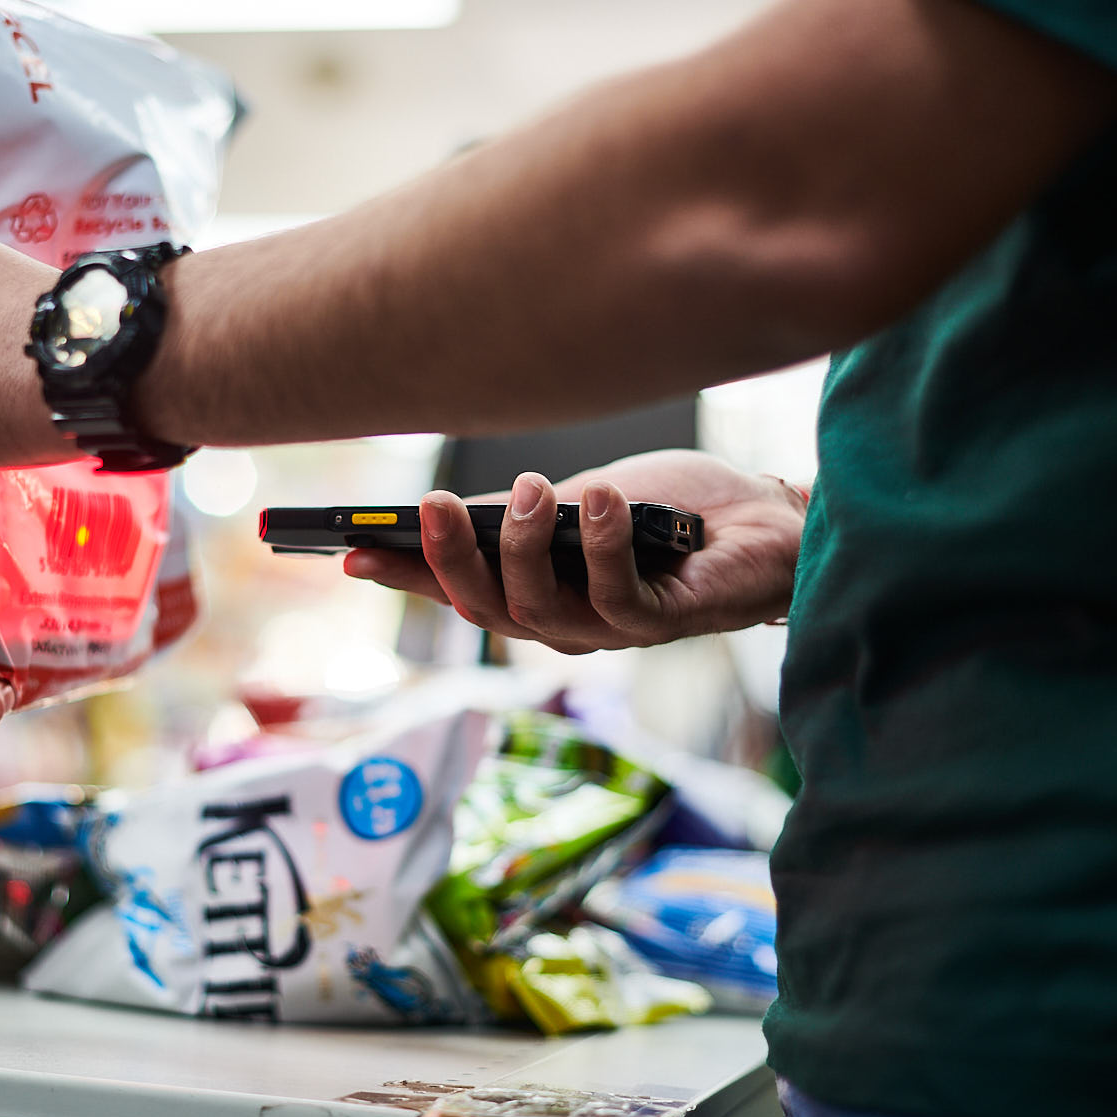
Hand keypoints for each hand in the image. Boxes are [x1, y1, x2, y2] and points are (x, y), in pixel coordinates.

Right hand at [344, 450, 805, 653]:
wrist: (766, 518)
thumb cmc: (672, 511)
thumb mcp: (577, 500)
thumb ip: (518, 516)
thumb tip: (435, 513)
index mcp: (536, 590)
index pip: (456, 589)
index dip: (404, 575)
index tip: (349, 552)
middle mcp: (567, 622)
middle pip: (488, 611)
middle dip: (451, 559)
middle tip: (433, 504)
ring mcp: (614, 629)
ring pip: (542, 614)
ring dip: (526, 548)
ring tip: (533, 487)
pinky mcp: (668, 622)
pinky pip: (621, 601)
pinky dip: (604, 546)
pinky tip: (604, 499)